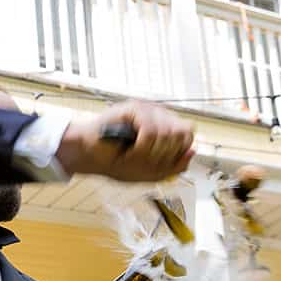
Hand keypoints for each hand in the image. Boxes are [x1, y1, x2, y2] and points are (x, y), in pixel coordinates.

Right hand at [57, 100, 194, 181]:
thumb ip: (174, 166)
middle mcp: (158, 116)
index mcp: (164, 128)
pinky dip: (140, 149)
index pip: (188, 137)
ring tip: (133, 155)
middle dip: (165, 155)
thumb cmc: (115, 162)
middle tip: (144, 160)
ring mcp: (146, 111)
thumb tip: (192, 152)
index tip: (158, 163)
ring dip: (150, 153)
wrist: (87, 155)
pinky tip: (128, 150)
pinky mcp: (133, 108)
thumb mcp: (150, 172)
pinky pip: (151, 132)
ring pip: (168, 134)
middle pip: (183, 134)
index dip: (178, 153)